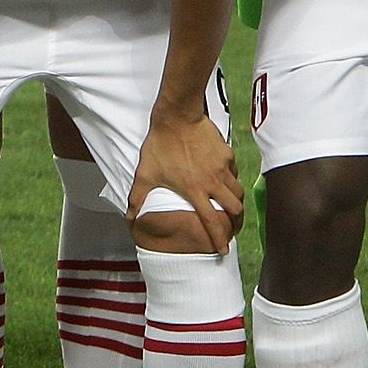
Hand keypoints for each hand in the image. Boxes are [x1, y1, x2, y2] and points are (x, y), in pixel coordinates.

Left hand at [129, 111, 244, 252]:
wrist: (177, 117)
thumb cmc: (160, 146)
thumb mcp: (145, 173)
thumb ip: (138, 197)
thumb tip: (129, 216)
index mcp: (195, 191)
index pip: (212, 222)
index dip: (219, 239)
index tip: (224, 250)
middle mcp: (213, 182)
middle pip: (235, 208)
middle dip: (237, 222)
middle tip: (234, 228)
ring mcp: (223, 167)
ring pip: (238, 190)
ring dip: (236, 201)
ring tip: (232, 207)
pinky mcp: (227, 153)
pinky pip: (235, 171)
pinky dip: (233, 179)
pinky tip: (226, 180)